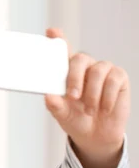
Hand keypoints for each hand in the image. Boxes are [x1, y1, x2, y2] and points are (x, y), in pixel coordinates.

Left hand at [44, 28, 129, 167]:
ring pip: (98, 70)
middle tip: (73, 97)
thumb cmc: (75, 119)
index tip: (51, 32)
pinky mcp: (119, 77)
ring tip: (88, 110)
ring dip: (92, 93)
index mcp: (66, 72)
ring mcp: (102, 70)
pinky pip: (114, 79)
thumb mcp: (61, 114)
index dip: (58, 39)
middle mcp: (84, 67)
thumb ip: (54, 105)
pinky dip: (107, 96)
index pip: (62, 51)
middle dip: (75, 78)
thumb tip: (48, 96)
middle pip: (80, 59)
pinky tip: (104, 108)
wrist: (95, 135)